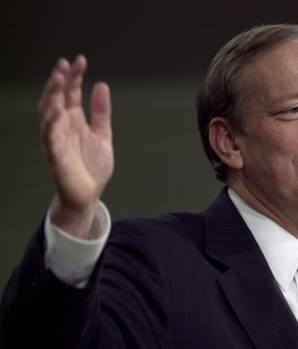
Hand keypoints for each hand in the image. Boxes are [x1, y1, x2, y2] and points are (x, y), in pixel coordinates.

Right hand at [39, 55, 113, 236]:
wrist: (90, 193)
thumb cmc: (92, 165)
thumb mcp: (102, 134)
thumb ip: (101, 112)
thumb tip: (101, 85)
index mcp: (73, 120)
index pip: (70, 93)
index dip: (73, 77)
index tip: (80, 60)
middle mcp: (62, 127)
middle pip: (56, 99)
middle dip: (59, 82)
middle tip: (64, 65)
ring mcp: (57, 141)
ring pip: (49, 116)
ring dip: (51, 98)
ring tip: (57, 81)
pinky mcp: (56, 158)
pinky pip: (50, 141)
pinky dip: (52, 127)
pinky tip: (56, 113)